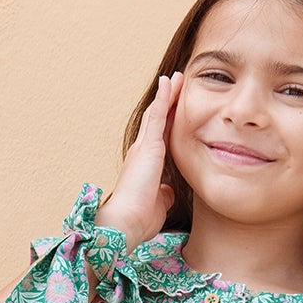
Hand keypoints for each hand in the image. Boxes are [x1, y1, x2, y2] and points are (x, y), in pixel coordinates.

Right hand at [96, 72, 183, 252]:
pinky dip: (164, 98)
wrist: (125, 224)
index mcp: (145, 166)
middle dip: (167, 103)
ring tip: (177, 78)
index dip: (168, 123)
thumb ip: (163, 195)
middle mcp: (141, 153)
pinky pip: (157, 116)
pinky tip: (170, 83)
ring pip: (157, 114)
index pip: (160, 139)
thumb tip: (168, 192)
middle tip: (176, 84)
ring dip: (167, 95)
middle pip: (157, 121)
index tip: (176, 110)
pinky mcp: (148, 147)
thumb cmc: (138, 221)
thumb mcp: (157, 206)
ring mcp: (143, 148)